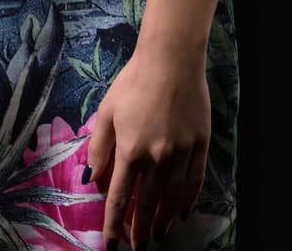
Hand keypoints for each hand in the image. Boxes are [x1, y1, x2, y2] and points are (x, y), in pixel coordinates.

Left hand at [85, 43, 209, 247]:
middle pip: (148, 204)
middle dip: (141, 230)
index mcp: (131, 150)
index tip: (111, 245)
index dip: (114, 225)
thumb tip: (91, 179)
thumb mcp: (107, 110)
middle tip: (138, 247)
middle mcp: (157, 157)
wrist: (171, 59)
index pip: (120, 198)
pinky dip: (189, 200)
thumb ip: (98, 147)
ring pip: (173, 197)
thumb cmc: (134, 81)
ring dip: (165, 220)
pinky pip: (195, 181)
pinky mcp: (200, 145)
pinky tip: (184, 212)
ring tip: (160, 235)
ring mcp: (182, 153)